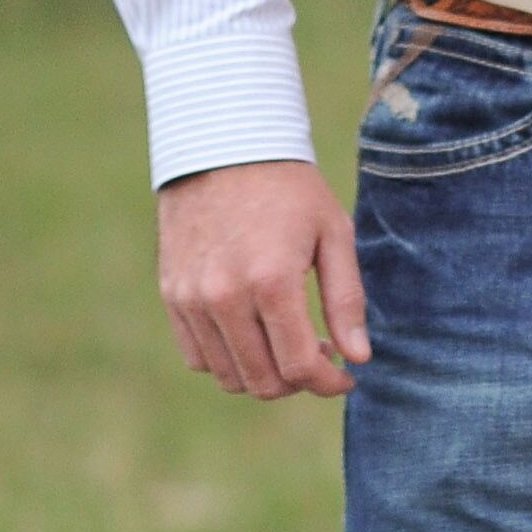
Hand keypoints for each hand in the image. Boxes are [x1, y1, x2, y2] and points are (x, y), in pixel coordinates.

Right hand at [156, 159, 368, 399]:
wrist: (223, 147)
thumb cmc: (289, 189)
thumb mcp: (334, 234)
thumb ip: (347, 301)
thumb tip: (359, 359)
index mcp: (272, 281)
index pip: (300, 367)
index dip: (328, 383)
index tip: (346, 376)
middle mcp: (225, 297)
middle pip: (263, 382)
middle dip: (299, 381)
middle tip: (320, 353)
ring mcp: (192, 298)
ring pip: (229, 376)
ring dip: (264, 373)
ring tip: (287, 341)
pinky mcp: (172, 295)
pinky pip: (198, 356)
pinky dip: (229, 359)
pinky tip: (253, 332)